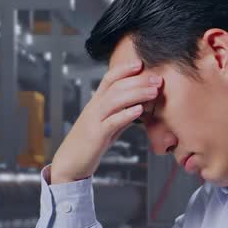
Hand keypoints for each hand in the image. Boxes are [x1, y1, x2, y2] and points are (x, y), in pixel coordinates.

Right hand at [49, 60, 160, 183]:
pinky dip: (126, 114)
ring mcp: (94, 120)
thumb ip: (120, 114)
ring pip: (115, 100)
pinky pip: (112, 122)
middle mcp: (94, 107)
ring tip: (154, 92)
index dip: (124, 69)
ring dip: (137, 94)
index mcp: (96, 103)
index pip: (109, 79)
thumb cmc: (90, 144)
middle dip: (138, 81)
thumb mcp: (107, 125)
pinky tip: (140, 110)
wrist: (70, 163)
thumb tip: (139, 106)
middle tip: (158, 79)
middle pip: (116, 86)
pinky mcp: (96, 135)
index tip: (141, 64)